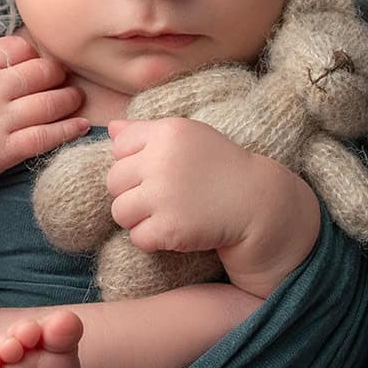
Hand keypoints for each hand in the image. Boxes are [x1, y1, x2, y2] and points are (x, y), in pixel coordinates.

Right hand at [0, 32, 90, 183]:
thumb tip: (15, 51)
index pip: (19, 47)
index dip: (36, 53)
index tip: (41, 61)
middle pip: (42, 72)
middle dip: (59, 74)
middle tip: (64, 79)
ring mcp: (0, 120)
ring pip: (49, 103)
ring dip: (69, 99)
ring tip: (76, 99)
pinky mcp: (4, 150)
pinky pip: (44, 137)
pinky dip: (68, 130)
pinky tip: (81, 125)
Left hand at [103, 116, 269, 255]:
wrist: (255, 203)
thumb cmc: (220, 167)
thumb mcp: (190, 136)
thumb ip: (148, 131)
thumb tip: (111, 129)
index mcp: (167, 133)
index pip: (119, 147)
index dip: (134, 162)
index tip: (158, 171)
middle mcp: (162, 161)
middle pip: (114, 181)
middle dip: (132, 192)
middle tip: (162, 197)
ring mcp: (164, 196)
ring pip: (120, 211)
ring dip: (138, 218)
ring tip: (165, 214)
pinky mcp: (169, 228)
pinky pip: (137, 237)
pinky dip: (152, 239)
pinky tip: (174, 230)